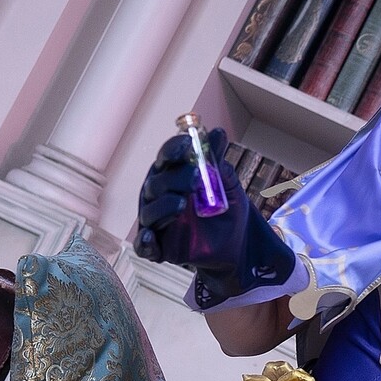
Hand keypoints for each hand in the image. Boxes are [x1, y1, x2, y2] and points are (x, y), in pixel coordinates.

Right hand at [134, 127, 295, 304]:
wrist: (237, 243)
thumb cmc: (226, 209)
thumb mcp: (227, 184)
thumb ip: (218, 161)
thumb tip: (218, 133)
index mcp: (172, 174)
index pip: (166, 158)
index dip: (173, 149)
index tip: (187, 144)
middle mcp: (159, 196)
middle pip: (156, 183)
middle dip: (174, 179)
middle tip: (195, 177)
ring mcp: (157, 222)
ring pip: (149, 211)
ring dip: (163, 206)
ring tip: (182, 204)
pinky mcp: (158, 246)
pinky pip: (144, 245)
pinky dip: (145, 242)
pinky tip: (151, 237)